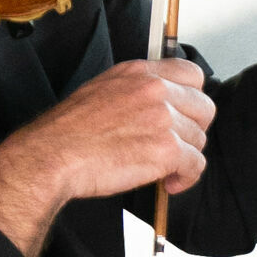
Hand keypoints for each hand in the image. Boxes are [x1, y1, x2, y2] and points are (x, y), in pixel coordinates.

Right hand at [0, 54, 210, 256]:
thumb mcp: (102, 90)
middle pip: (204, 107)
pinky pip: (196, 165)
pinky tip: (169, 184)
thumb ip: (135, 90)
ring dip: (185, 158)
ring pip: (199, 139)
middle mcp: (155, 90)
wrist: (52, 155)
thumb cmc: (69, 131)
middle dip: (194, 130)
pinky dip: (186, 178)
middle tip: (177, 145)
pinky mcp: (166, 149)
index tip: (184, 116)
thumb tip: (160, 104)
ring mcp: (163, 118)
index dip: (192, 99)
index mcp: (139, 73)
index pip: (192, 73)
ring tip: (165, 170)